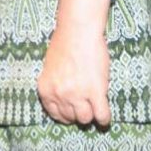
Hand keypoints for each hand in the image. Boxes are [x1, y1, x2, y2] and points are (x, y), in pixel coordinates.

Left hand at [37, 12, 111, 126]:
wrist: (78, 30)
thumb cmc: (64, 44)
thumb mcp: (50, 69)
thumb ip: (54, 86)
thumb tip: (63, 102)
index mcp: (45, 89)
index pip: (55, 114)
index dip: (66, 115)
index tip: (73, 112)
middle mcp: (59, 94)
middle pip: (71, 118)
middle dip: (79, 113)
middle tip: (86, 105)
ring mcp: (77, 94)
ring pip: (86, 119)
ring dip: (91, 114)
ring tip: (95, 106)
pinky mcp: (96, 91)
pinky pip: (102, 115)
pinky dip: (104, 118)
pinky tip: (105, 114)